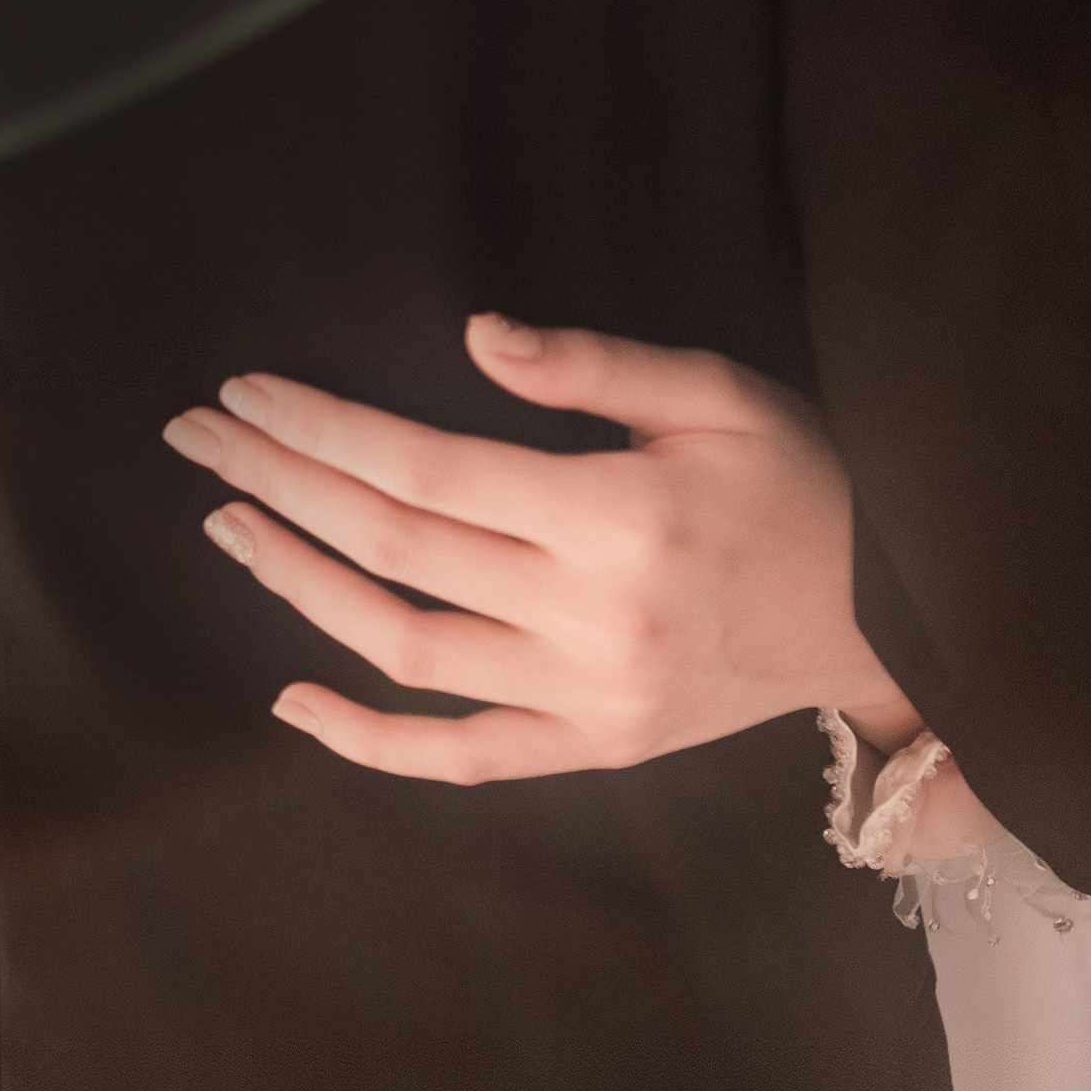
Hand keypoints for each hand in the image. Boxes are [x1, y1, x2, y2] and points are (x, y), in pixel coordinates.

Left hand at [163, 315, 920, 782]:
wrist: (892, 614)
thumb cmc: (800, 482)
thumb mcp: (718, 394)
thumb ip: (593, 365)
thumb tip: (474, 335)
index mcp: (617, 515)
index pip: (423, 466)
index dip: (320, 430)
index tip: (246, 395)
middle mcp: (592, 615)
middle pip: (392, 545)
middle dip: (280, 484)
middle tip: (198, 440)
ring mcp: (588, 695)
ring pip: (404, 647)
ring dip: (300, 586)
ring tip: (231, 526)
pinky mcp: (593, 747)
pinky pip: (461, 755)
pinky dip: (369, 738)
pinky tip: (292, 697)